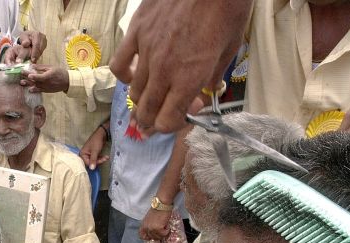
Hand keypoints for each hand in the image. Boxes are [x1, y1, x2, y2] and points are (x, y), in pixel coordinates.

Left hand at [5, 30, 46, 63]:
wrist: (28, 36)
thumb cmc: (25, 37)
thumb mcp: (23, 37)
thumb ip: (24, 40)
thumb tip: (25, 44)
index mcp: (37, 34)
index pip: (36, 45)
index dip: (34, 53)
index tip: (32, 59)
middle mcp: (42, 37)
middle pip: (40, 49)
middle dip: (36, 56)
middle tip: (32, 62)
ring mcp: (44, 42)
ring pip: (41, 51)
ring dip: (37, 56)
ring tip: (33, 61)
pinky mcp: (45, 45)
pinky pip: (42, 52)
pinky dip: (38, 55)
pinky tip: (34, 58)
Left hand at [22, 64, 68, 92]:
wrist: (67, 82)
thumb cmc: (59, 72)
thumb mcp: (51, 67)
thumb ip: (41, 67)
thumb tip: (32, 66)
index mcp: (48, 76)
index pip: (39, 76)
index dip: (33, 75)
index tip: (27, 74)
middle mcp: (46, 83)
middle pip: (35, 81)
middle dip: (27, 78)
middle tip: (20, 76)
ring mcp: (46, 88)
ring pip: (36, 86)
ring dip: (28, 84)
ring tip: (22, 83)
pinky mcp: (47, 90)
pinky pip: (39, 90)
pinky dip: (34, 90)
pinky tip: (29, 90)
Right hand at [80, 126, 109, 169]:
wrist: (101, 134)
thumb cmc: (96, 141)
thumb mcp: (95, 151)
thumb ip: (93, 160)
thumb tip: (91, 169)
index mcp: (82, 154)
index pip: (87, 163)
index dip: (94, 163)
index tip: (101, 161)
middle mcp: (84, 155)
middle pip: (91, 163)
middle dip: (99, 161)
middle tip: (105, 158)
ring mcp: (89, 155)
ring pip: (95, 161)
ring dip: (101, 159)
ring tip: (106, 157)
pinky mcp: (93, 154)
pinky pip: (97, 159)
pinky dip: (101, 158)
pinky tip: (106, 156)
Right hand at [110, 0, 250, 132]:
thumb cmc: (226, 9)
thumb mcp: (230, 49)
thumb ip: (214, 75)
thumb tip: (207, 89)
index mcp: (188, 79)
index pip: (167, 122)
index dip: (175, 124)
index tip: (186, 112)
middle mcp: (163, 71)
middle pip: (147, 112)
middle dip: (155, 120)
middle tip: (165, 113)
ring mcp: (146, 52)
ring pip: (134, 92)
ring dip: (143, 100)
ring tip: (153, 95)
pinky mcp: (136, 33)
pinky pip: (119, 64)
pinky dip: (125, 75)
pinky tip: (134, 75)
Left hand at [139, 207, 170, 240]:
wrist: (161, 204)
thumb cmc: (157, 210)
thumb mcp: (149, 218)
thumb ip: (149, 225)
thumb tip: (154, 233)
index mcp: (143, 225)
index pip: (142, 236)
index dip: (148, 238)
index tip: (153, 236)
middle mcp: (146, 228)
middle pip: (153, 238)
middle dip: (159, 235)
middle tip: (163, 230)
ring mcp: (152, 229)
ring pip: (159, 237)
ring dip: (164, 233)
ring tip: (165, 226)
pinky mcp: (158, 228)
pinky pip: (164, 234)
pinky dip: (167, 231)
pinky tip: (167, 225)